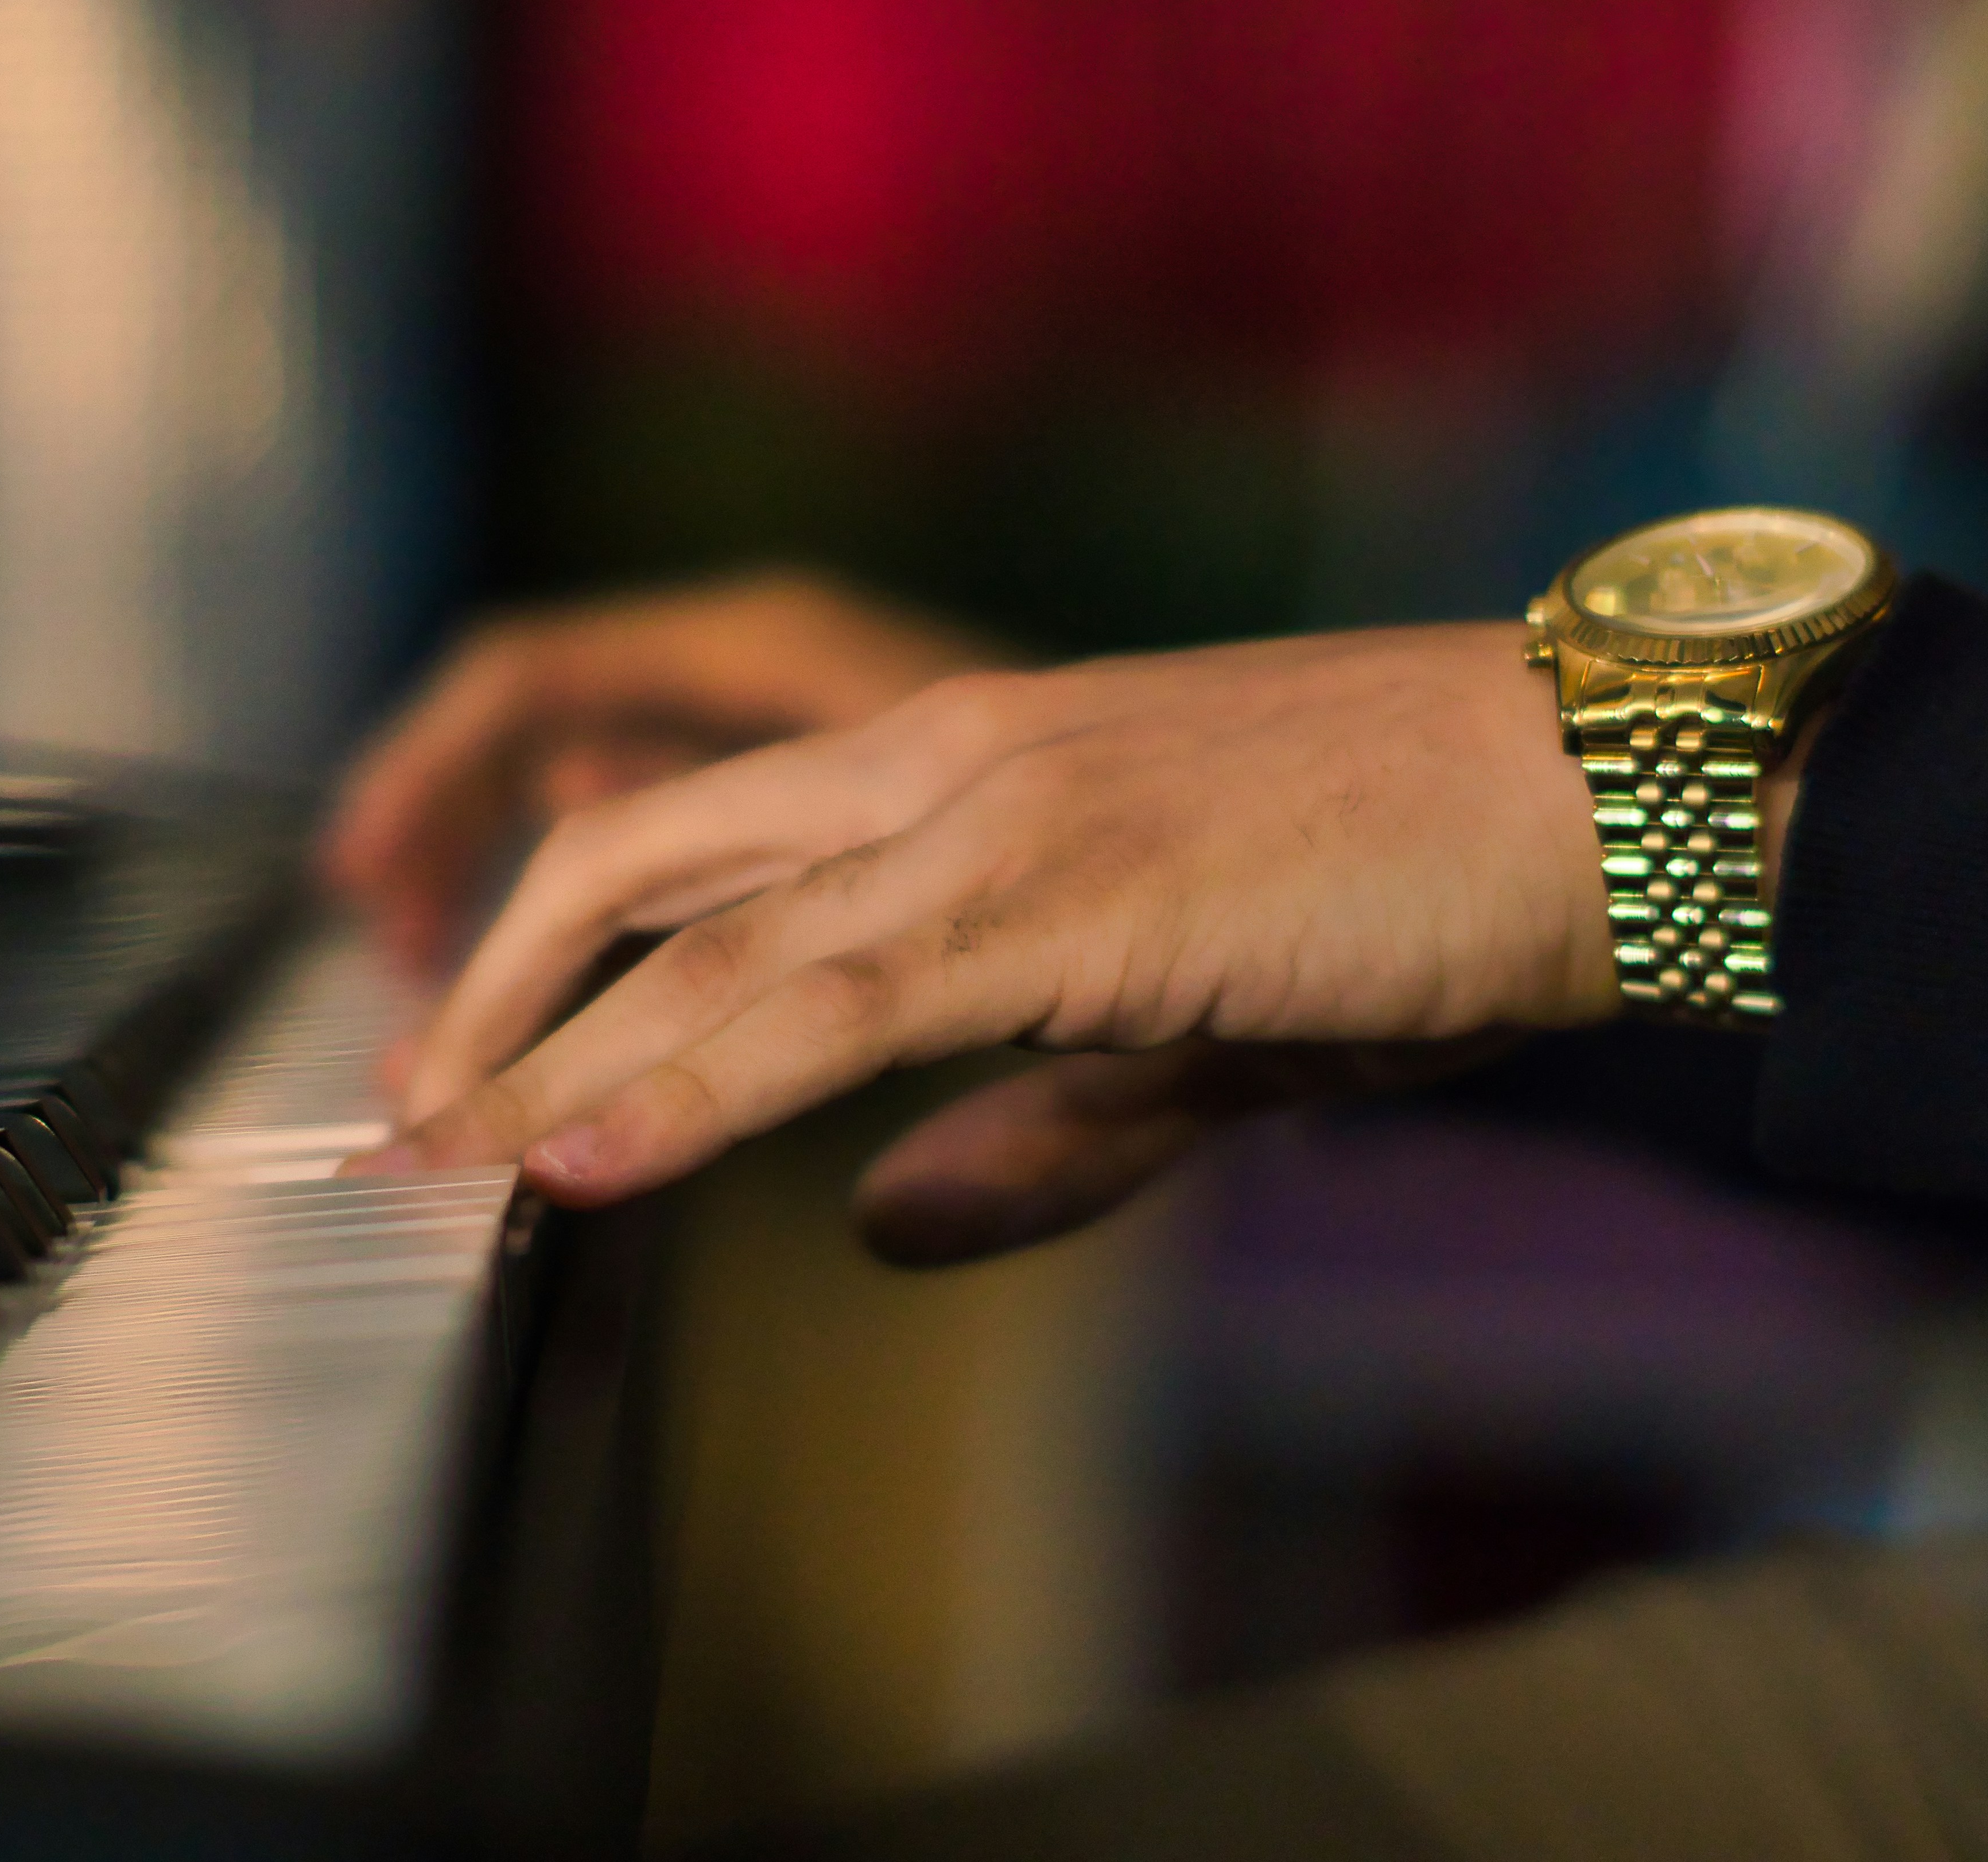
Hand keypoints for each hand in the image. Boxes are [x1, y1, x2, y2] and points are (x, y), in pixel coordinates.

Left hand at [347, 623, 1633, 1251]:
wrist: (1593, 789)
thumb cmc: (1419, 887)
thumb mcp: (1197, 1028)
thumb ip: (1036, 1130)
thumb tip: (883, 1230)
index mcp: (968, 758)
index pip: (698, 840)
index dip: (556, 954)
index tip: (469, 1064)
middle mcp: (945, 758)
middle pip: (638, 857)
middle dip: (490, 989)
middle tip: (394, 1117)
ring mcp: (994, 811)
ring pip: (701, 932)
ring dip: (542, 1056)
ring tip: (425, 1157)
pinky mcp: (1060, 895)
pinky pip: (823, 999)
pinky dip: (685, 1083)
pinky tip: (585, 1157)